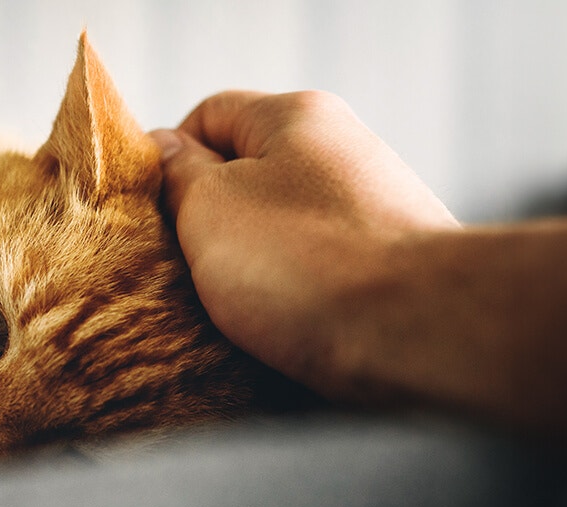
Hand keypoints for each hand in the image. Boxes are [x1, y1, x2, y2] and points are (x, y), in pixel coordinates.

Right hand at [151, 90, 456, 401]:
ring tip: (232, 309)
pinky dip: (293, 297)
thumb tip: (166, 152)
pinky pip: (320, 272)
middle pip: (248, 176)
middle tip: (181, 268)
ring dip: (250, 268)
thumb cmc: (309, 264)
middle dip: (209, 222)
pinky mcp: (392, 265)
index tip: (150, 211)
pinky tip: (281, 327)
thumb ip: (177, 174)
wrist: (417, 331)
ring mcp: (373, 208)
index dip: (169, 159)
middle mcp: (343, 151)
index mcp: (296, 116)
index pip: (209, 115)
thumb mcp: (208, 208)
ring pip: (283, 230)